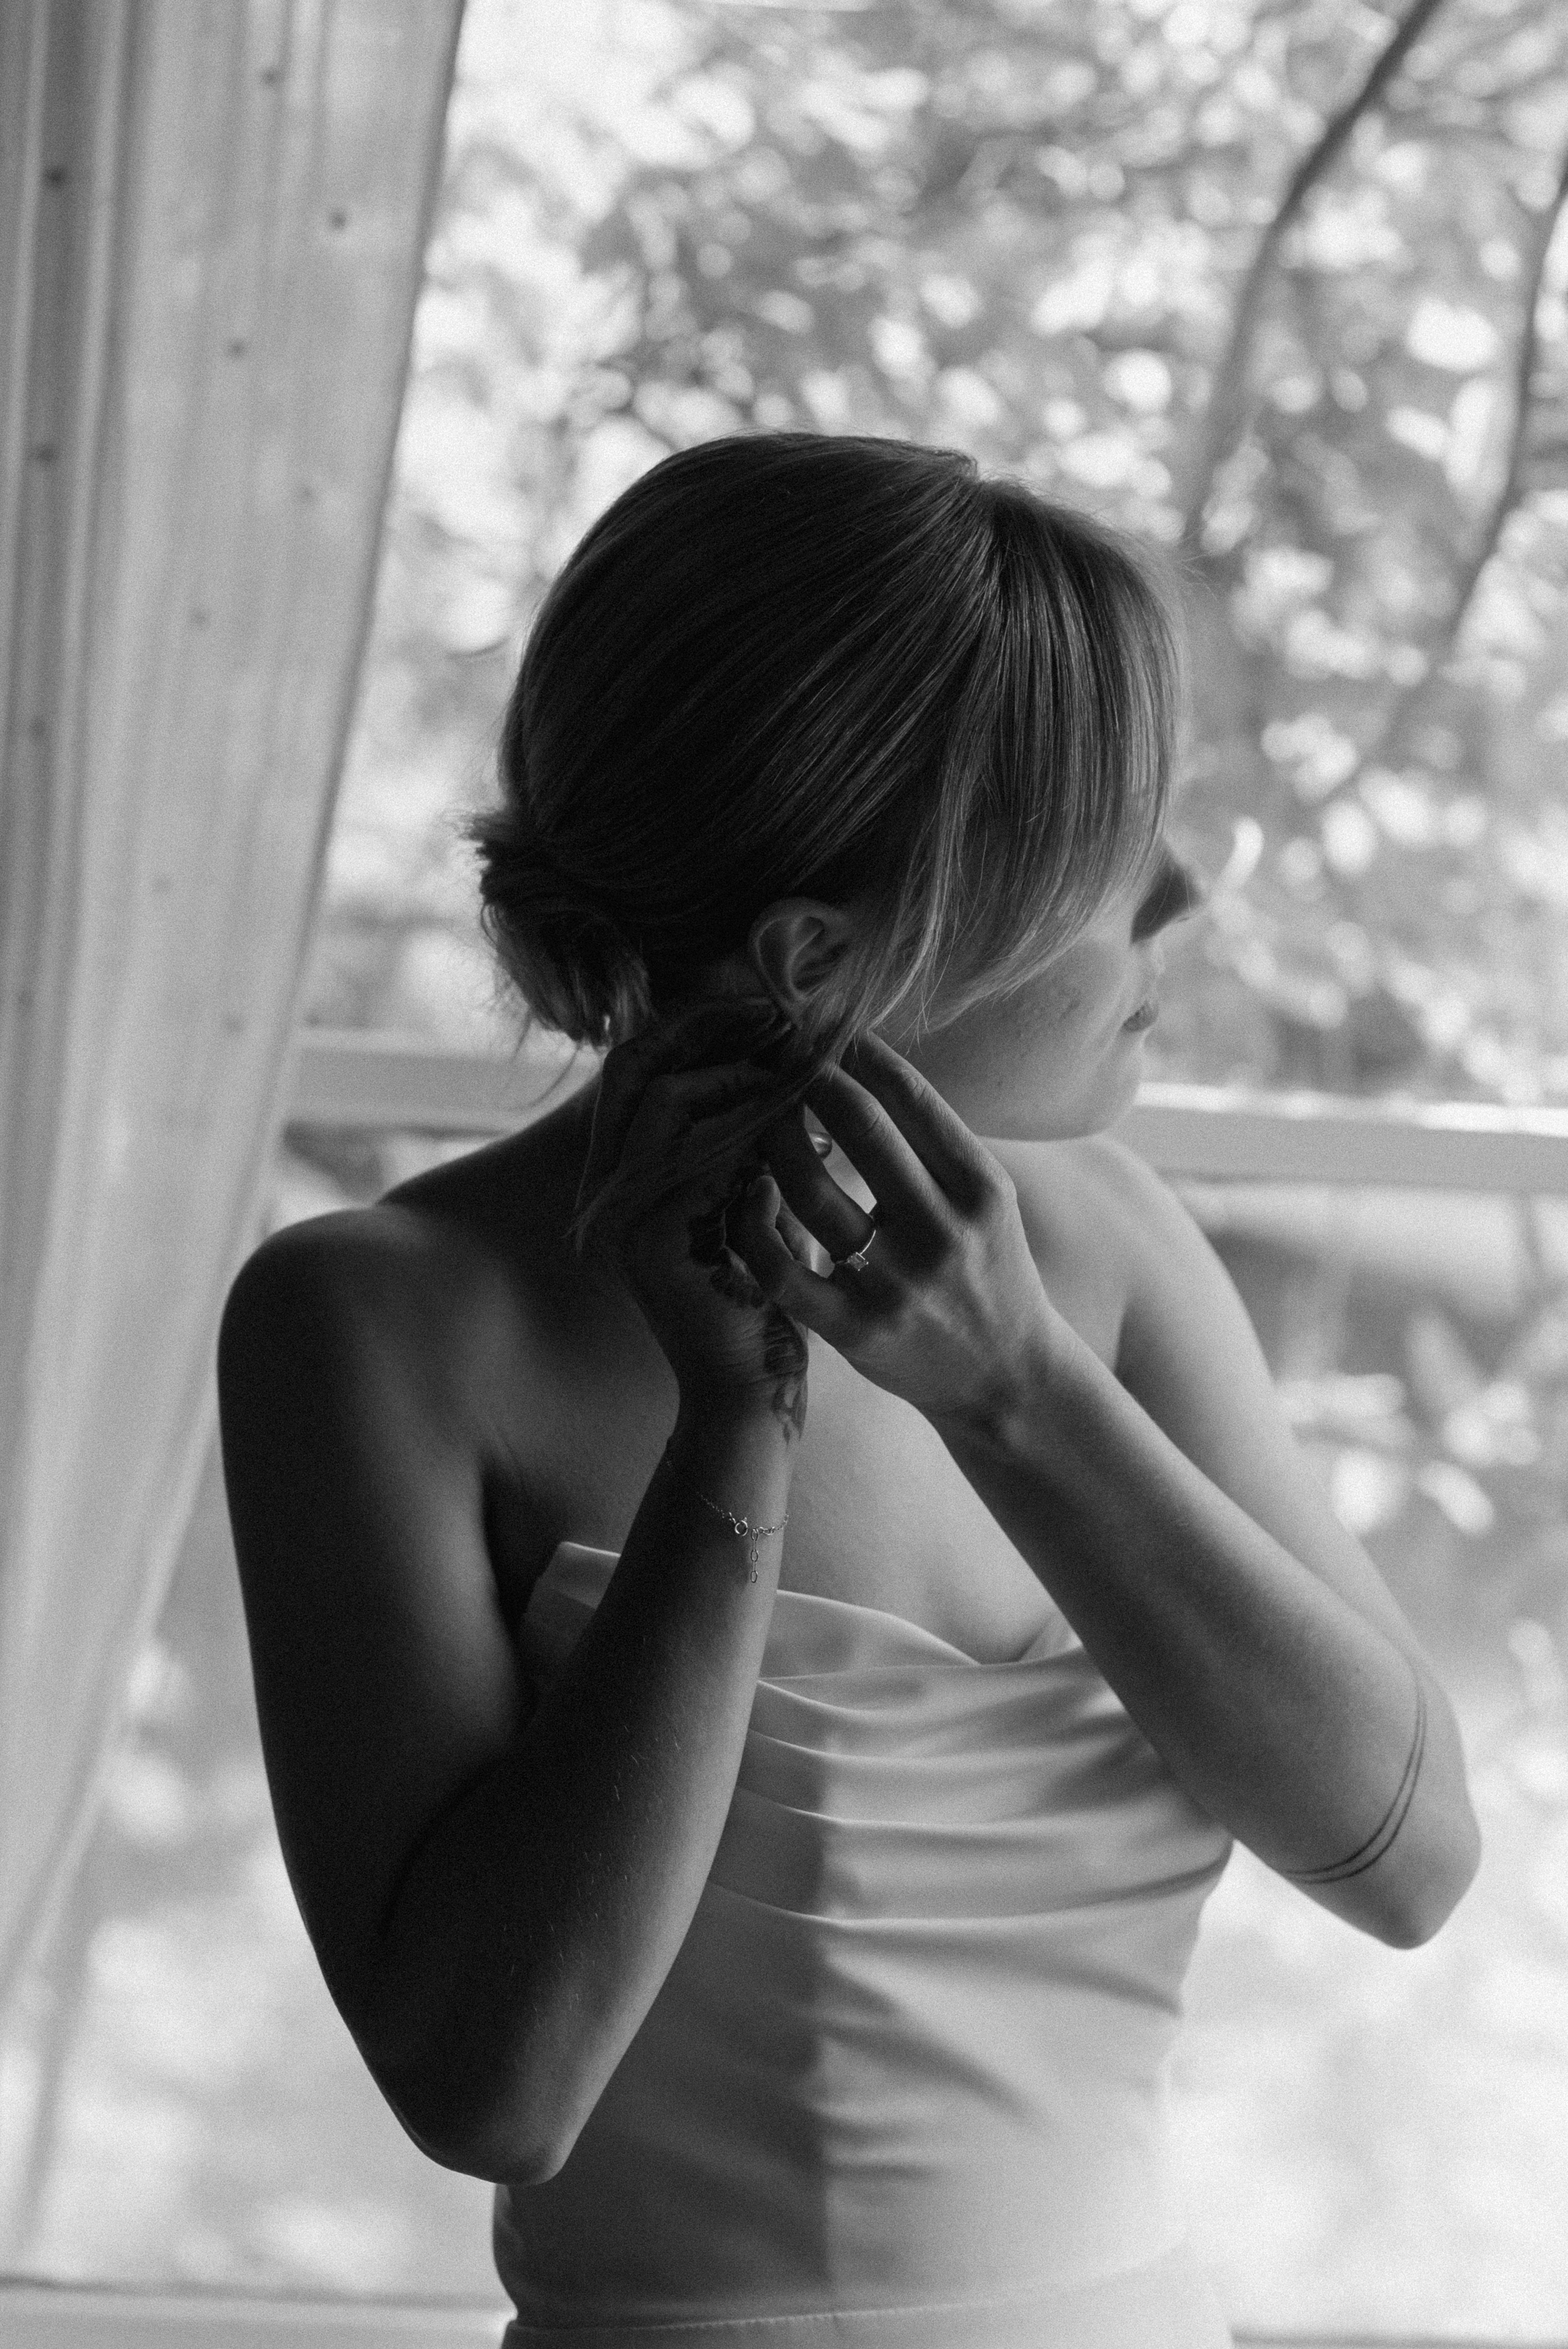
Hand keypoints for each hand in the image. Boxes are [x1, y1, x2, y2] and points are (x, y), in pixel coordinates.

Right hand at [571, 999, 823, 1430]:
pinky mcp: (650, 1242)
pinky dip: (739, 1124)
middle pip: (630, 1072)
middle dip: (702, 1036)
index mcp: (632, 1177)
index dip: (689, 1029)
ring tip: (784, 1066)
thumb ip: (757, 1145)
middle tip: (770, 1019)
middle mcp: (614, 1191)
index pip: (636, 1071)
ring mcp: (625, 1215)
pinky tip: (786, 1114)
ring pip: (660, 1104)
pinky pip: (689, 1156)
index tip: (755, 1009)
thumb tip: (792, 1072)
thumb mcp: (758, 1206)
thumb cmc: (767, 1304)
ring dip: (727, 1076)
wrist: (749, 1395)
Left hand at [736, 1031, 1066, 1430]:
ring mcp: (895, 1284)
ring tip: (757, 1118)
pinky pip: (780, 1267)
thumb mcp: (985, 1199)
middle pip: (859, 1127)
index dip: (858, 1052)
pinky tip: (748, 1194)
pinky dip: (752, 1224)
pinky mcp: (853, 1330)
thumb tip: (862, 1059)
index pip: (910, 1096)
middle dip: (808, 1078)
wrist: (1003, 1377)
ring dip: (771, 1141)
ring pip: (807, 1190)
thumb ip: (933, 1141)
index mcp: (981, 1188)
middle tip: (776, 1053)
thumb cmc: (986, 1268)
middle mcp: (943, 1232)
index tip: (823, 1027)